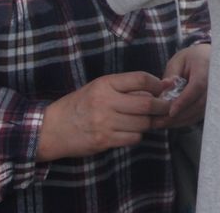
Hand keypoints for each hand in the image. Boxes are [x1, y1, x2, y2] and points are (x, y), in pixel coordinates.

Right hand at [36, 72, 170, 161]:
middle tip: (167, 107)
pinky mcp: (104, 140)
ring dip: (150, 123)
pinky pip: (133, 138)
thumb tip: (158, 86)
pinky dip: (137, 135)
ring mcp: (105, 122)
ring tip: (148, 120)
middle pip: (147, 103)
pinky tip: (132, 132)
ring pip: (142, 123)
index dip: (157, 84)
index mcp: (105, 84)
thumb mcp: (98, 88)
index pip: (141, 79)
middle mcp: (106, 101)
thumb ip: (125, 87)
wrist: (52, 129)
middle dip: (162, 106)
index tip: (163, 88)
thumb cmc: (78, 105)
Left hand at [153, 43, 209, 128]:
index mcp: (206, 68)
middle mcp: (215, 83)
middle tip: (158, 121)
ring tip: (160, 123)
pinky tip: (170, 122)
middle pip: (198, 104)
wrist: (209, 59)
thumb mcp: (179, 60)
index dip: (184, 100)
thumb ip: (172, 74)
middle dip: (178, 115)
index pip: (197, 86)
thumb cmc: (192, 59)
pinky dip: (184, 121)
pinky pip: (198, 116)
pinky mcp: (211, 105)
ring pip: (198, 113)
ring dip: (179, 121)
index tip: (171, 111)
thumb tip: (165, 88)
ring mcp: (215, 96)